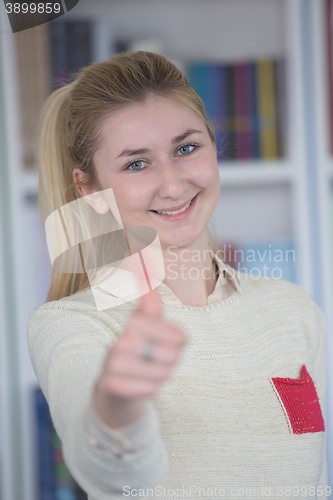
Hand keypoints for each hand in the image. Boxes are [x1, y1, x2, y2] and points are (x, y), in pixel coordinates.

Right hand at [94, 263, 186, 427]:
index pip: (170, 330)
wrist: (114, 390)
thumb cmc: (139, 353)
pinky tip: (142, 386)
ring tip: (151, 372)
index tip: (176, 340)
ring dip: (162, 375)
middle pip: (170, 352)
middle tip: (159, 359)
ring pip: (162, 373)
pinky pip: (149, 389)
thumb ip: (150, 300)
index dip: (177, 337)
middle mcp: (119, 340)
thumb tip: (141, 255)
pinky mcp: (110, 386)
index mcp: (133, 324)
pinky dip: (151, 389)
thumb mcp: (146, 325)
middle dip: (171, 359)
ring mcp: (112, 363)